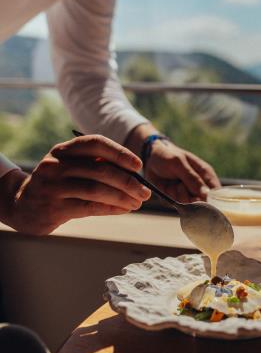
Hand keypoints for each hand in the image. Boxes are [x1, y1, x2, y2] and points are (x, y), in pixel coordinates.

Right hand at [0, 136, 150, 234]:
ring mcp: (53, 186)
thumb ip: (95, 167)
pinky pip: (89, 207)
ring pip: (96, 189)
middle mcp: (56, 165)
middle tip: (145, 192)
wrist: (23, 206)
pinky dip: (111, 208)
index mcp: (63, 150)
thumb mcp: (70, 169)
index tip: (138, 165)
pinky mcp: (54, 207)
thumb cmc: (57, 186)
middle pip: (100, 169)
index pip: (95, 143)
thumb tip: (134, 175)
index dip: (119, 152)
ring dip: (122, 197)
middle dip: (128, 181)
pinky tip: (123, 209)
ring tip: (137, 203)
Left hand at [144, 140, 220, 202]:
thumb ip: (192, 179)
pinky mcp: (177, 198)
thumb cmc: (167, 155)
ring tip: (173, 183)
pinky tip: (167, 187)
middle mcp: (199, 186)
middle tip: (180, 184)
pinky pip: (176, 205)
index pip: (217, 192)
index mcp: (206, 174)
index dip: (211, 199)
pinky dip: (169, 197)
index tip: (198, 198)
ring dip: (178, 195)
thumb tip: (206, 194)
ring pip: (188, 205)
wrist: (149, 158)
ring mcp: (188, 193)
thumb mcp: (179, 164)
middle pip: (202, 202)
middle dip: (190, 196)